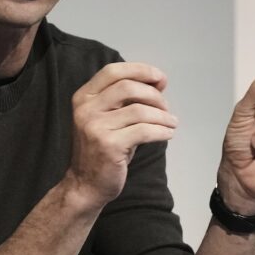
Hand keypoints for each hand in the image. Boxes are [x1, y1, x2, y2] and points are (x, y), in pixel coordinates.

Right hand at [66, 62, 177, 206]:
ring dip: (162, 116)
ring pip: (140, 110)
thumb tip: (159, 81)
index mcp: (83, 97)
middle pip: (128, 87)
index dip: (140, 70)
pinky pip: (144, 131)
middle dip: (154, 95)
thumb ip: (128, 99)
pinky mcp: (109, 145)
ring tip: (171, 123)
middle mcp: (86, 109)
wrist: (86, 184)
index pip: (113, 71)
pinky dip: (162, 131)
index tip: (160, 79)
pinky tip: (168, 134)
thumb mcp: (109, 118)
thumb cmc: (102, 149)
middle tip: (166, 107)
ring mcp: (95, 127)